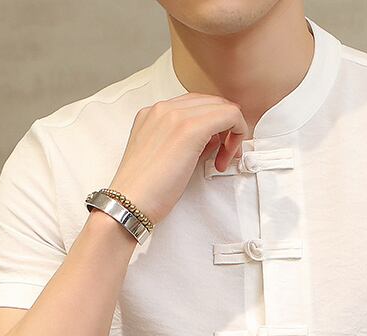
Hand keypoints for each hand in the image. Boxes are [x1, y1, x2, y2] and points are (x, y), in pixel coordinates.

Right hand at [108, 92, 248, 225]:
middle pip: (211, 102)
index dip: (212, 126)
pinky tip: (227, 158)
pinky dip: (237, 133)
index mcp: (153, 114)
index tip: (214, 151)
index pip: (195, 105)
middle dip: (225, 127)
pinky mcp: (190, 129)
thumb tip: (209, 142)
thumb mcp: (162, 157)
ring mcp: (175, 115)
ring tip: (223, 161)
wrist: (129, 202)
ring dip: (231, 133)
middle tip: (225, 156)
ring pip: (222, 107)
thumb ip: (182, 143)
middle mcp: (163, 108)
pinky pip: (229, 116)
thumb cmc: (144, 190)